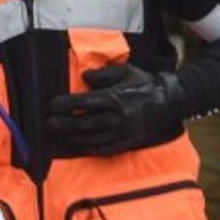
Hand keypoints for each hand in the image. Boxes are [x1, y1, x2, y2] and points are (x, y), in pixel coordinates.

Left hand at [46, 64, 186, 155]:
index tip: (52, 105)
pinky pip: (105, 149)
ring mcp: (124, 132)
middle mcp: (118, 116)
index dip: (65, 105)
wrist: (171, 100)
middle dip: (63, 124)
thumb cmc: (144, 83)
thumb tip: (84, 77)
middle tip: (48, 124)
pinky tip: (77, 145)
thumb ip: (103, 74)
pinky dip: (89, 148)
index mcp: (115, 97)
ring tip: (57, 136)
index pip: (83, 103)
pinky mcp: (129, 142)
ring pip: (92, 138)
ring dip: (71, 138)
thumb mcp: (125, 71)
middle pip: (84, 123)